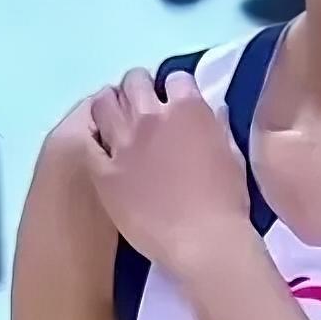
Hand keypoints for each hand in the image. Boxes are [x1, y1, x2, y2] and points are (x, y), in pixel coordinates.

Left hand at [84, 67, 251, 274]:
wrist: (203, 241)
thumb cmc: (227, 199)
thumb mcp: (232, 154)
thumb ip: (217, 127)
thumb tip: (213, 112)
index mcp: (188, 109)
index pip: (176, 78)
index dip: (176, 87)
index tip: (175, 99)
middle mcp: (151, 116)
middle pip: (135, 82)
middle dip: (139, 87)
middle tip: (142, 103)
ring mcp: (123, 143)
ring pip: (104, 104)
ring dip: (111, 104)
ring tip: (114, 117)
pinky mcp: (102, 171)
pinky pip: (88, 144)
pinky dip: (93, 139)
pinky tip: (99, 145)